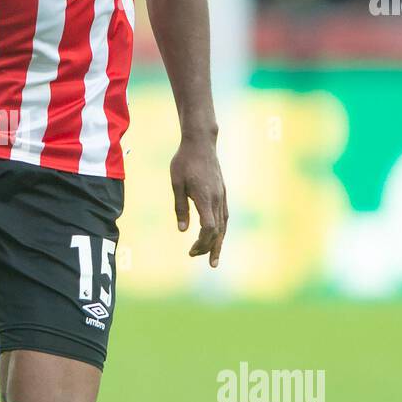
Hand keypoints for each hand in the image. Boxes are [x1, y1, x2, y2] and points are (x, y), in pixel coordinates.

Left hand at [170, 135, 227, 268]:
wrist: (201, 143)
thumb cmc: (184, 161)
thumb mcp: (176, 183)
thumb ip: (180, 207)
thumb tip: (183, 230)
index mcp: (205, 197)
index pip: (209, 228)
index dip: (202, 242)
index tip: (191, 250)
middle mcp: (217, 199)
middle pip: (217, 231)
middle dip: (208, 247)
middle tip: (195, 256)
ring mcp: (222, 196)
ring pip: (224, 225)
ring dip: (218, 242)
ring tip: (213, 258)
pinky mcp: (223, 193)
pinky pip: (224, 216)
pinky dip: (221, 230)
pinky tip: (216, 237)